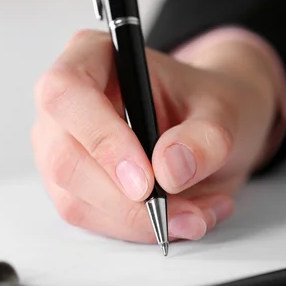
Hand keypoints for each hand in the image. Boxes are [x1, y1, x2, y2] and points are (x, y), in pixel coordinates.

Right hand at [32, 29, 276, 242]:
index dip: (101, 138)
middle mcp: (66, 102)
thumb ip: (205, 136)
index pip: (67, 92)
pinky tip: (181, 216)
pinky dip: (139, 229)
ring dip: (139, 221)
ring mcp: (61, 146)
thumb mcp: (224, 109)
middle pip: (65, 158)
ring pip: (76, 199)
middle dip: (126, 199)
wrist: (208, 124)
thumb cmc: (206, 101)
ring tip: (198, 214)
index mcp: (91, 56)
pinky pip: (94, 220)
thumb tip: (169, 170)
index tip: (146, 179)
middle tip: (184, 213)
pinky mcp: (72, 184)